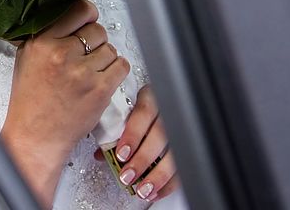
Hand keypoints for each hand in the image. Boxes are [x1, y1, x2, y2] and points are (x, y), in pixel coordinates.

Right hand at [0, 0, 129, 208]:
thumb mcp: (27, 58)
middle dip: (95, 41)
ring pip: (111, 49)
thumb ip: (46, 35)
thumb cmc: (30, 101)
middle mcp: (62, 54)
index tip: (88, 21)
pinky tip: (103, 78)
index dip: (88, 15)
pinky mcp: (99, 90)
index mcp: (42, 42)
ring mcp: (82, 72)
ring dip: (105, 58)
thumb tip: (69, 16)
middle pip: (98, 30)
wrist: (36, 135)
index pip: (79, 10)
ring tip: (91, 71)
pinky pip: (121, 66)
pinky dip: (116, 70)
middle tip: (87, 53)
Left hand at [113, 85, 179, 201]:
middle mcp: (168, 111)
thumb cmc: (140, 111)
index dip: (133, 135)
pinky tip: (156, 191)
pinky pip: (183, 166)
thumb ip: (116, 131)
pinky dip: (170, 183)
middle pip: (160, 135)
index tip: (121, 153)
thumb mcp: (127, 113)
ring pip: (175, 152)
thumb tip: (102, 154)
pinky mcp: (188, 146)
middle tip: (127, 175)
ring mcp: (181, 128)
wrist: (159, 106)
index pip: (144, 113)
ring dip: (158, 175)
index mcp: (151, 98)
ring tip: (143, 189)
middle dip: (142, 159)